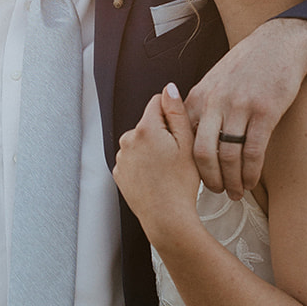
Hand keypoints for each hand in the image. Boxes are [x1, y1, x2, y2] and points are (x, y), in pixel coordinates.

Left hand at [114, 85, 200, 243]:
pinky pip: (133, 159)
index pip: (157, 102)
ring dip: (151, 149)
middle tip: (176, 156)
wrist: (166, 217)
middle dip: (161, 133)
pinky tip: (155, 177)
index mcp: (146, 128)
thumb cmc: (181, 184)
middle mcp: (128, 139)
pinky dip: (142, 164)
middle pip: (148, 123)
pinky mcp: (118, 173)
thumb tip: (169, 89)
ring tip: (165, 170)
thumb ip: (176, 112)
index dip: (172, 114)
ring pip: (140, 142)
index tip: (179, 133)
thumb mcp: (187, 144)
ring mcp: (121, 157)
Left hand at [184, 18, 306, 198]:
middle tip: (216, 192)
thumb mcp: (213, 80)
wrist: (278, 43)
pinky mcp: (265, 111)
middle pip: (202, 152)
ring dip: (233, 180)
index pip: (184, 139)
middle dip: (209, 179)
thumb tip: (189, 136)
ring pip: (229, 156)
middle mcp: (215, 102)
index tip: (194, 179)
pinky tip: (253, 181)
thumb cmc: (246, 64)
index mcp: (198, 96)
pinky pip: (254, 151)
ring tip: (237, 192)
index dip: (188, 164)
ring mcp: (240, 106)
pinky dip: (252, 172)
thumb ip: (200, 106)